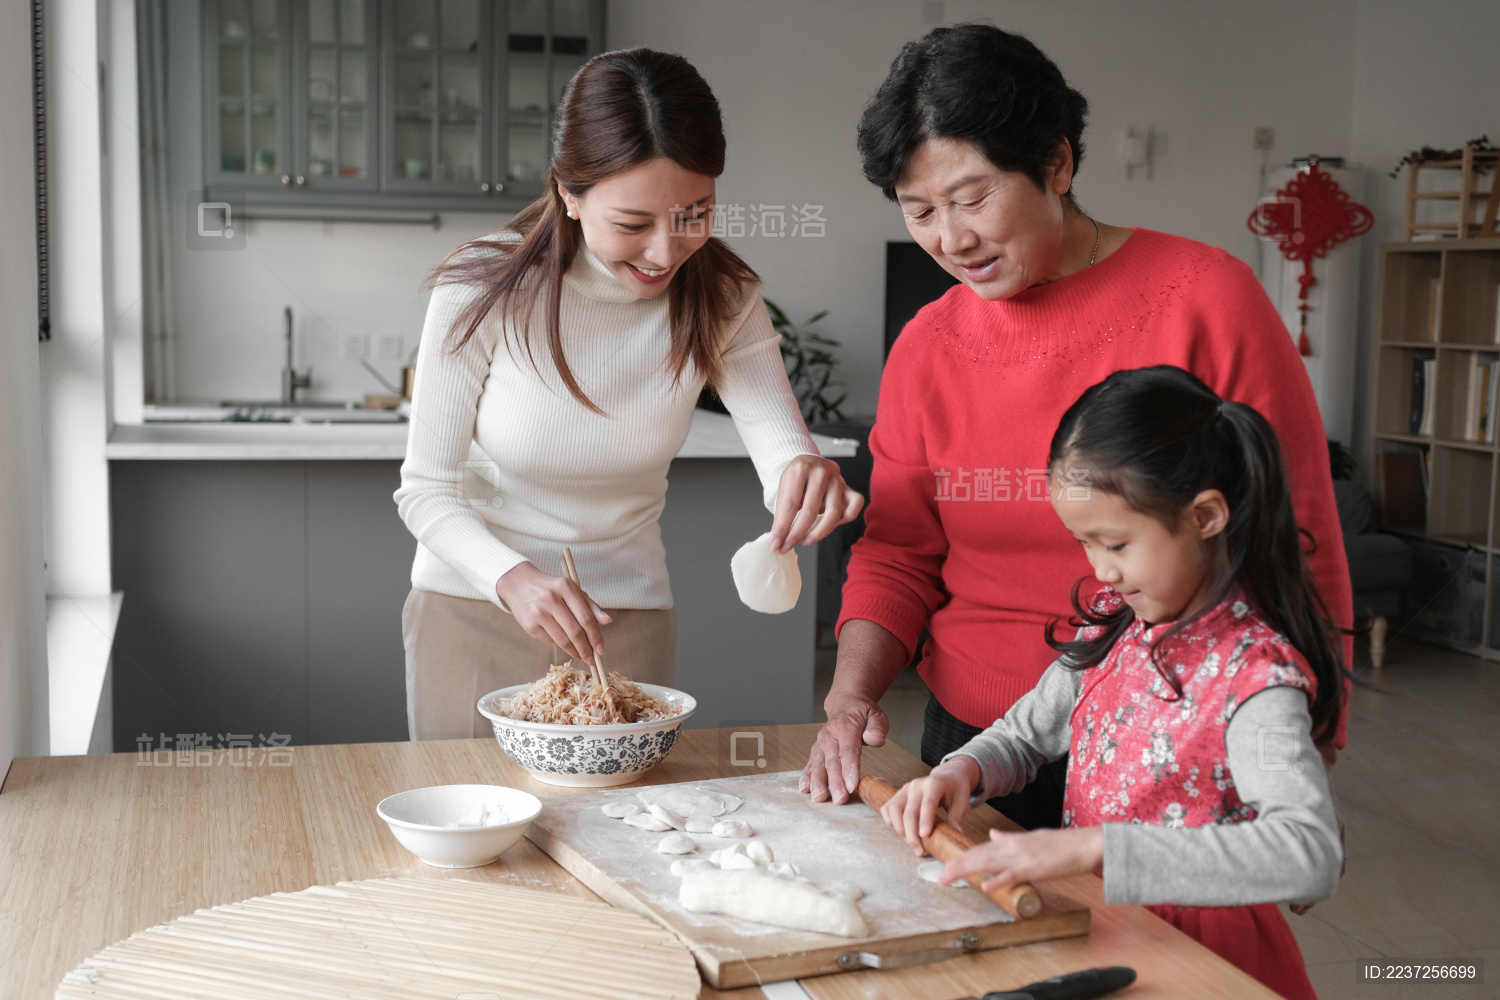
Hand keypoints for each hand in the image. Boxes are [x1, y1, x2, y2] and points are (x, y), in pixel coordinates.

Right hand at [495, 561, 610, 664]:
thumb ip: (590, 605)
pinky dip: (561, 647)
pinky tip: (567, 648)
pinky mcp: (529, 626)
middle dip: (586, 649)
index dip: (596, 636)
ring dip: (575, 652)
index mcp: (566, 588)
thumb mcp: (572, 590)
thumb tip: (607, 621)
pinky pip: (550, 642)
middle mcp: (551, 600)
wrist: (519, 584)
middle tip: (593, 659)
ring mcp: (538, 613)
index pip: (586, 618)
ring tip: (582, 656)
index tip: (601, 650)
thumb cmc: (551, 588)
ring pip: (562, 640)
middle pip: (575, 631)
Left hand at [769, 455, 863, 552]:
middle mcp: (821, 472)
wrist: (809, 463)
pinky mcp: (849, 488)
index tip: (775, 544)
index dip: (782, 528)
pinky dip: (844, 520)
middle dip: (796, 534)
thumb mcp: (784, 489)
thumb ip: (782, 512)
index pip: (790, 505)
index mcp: (800, 468)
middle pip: (810, 511)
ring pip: (833, 513)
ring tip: (805, 540)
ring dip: (818, 532)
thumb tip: (778, 539)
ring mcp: (837, 479)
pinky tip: (828, 525)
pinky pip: (854, 507)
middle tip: (787, 547)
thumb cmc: (796, 480)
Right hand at [800, 700, 888, 803]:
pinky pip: (811, 764)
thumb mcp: (877, 716)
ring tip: (819, 797)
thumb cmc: (863, 714)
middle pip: (832, 761)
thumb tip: (873, 739)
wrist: (846, 704)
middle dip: (835, 782)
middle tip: (839, 799)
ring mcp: (821, 743)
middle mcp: (830, 735)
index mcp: (846, 726)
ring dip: (818, 782)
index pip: (848, 750)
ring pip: (819, 764)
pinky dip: (807, 776)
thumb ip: (877, 728)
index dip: (850, 769)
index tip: (852, 785)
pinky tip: (805, 788)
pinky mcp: (817, 750)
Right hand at [880, 757, 980, 852]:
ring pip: (894, 809)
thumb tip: (957, 838)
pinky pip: (887, 808)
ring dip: (900, 829)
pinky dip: (890, 821)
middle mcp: (917, 785)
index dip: (925, 820)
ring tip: (910, 842)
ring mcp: (905, 789)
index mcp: (934, 784)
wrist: (947, 777)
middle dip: (912, 834)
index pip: (928, 803)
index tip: (924, 836)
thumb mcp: (961, 803)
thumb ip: (956, 820)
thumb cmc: (955, 790)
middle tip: (919, 851)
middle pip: (909, 811)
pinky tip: (900, 830)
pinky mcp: (898, 794)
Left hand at [940, 826, 1103, 892]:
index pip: (982, 849)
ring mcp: (1022, 858)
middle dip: (959, 865)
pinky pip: (1013, 876)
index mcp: (1012, 841)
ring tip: (951, 876)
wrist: (1083, 844)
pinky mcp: (1034, 869)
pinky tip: (986, 886)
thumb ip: (1009, 838)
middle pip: (980, 856)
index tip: (948, 863)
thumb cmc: (1060, 843)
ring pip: (989, 863)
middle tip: (941, 875)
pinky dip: (999, 881)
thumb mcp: (1031, 837)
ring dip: (969, 870)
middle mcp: (1013, 847)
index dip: (964, 856)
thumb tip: (992, 835)